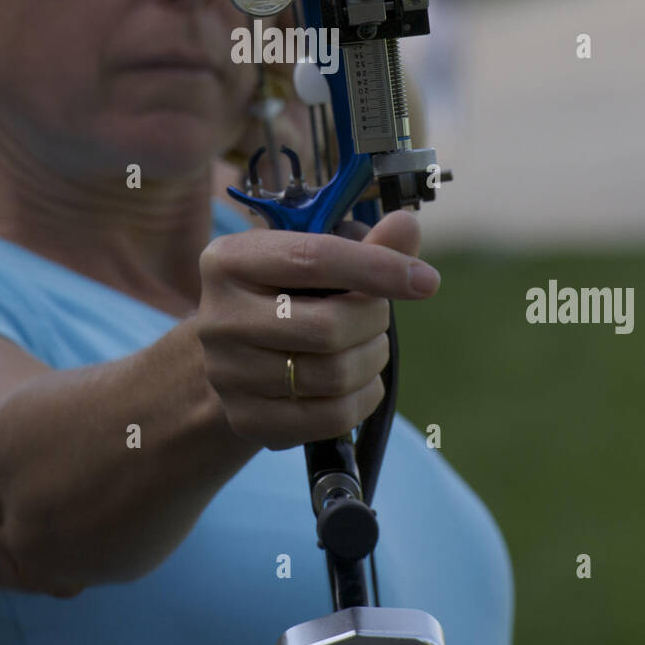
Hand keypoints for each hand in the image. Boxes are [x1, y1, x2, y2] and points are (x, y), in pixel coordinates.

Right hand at [192, 210, 439, 450]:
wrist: (236, 355)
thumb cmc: (286, 294)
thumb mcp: (316, 257)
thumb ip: (363, 243)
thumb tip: (405, 227)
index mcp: (230, 259)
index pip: (313, 259)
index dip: (377, 268)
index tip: (425, 280)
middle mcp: (219, 317)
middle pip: (328, 326)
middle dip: (374, 321)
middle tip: (377, 315)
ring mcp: (227, 373)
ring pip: (334, 375)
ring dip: (373, 359)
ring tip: (369, 345)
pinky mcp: (246, 418)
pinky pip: (331, 417)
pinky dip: (364, 398)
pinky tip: (360, 381)